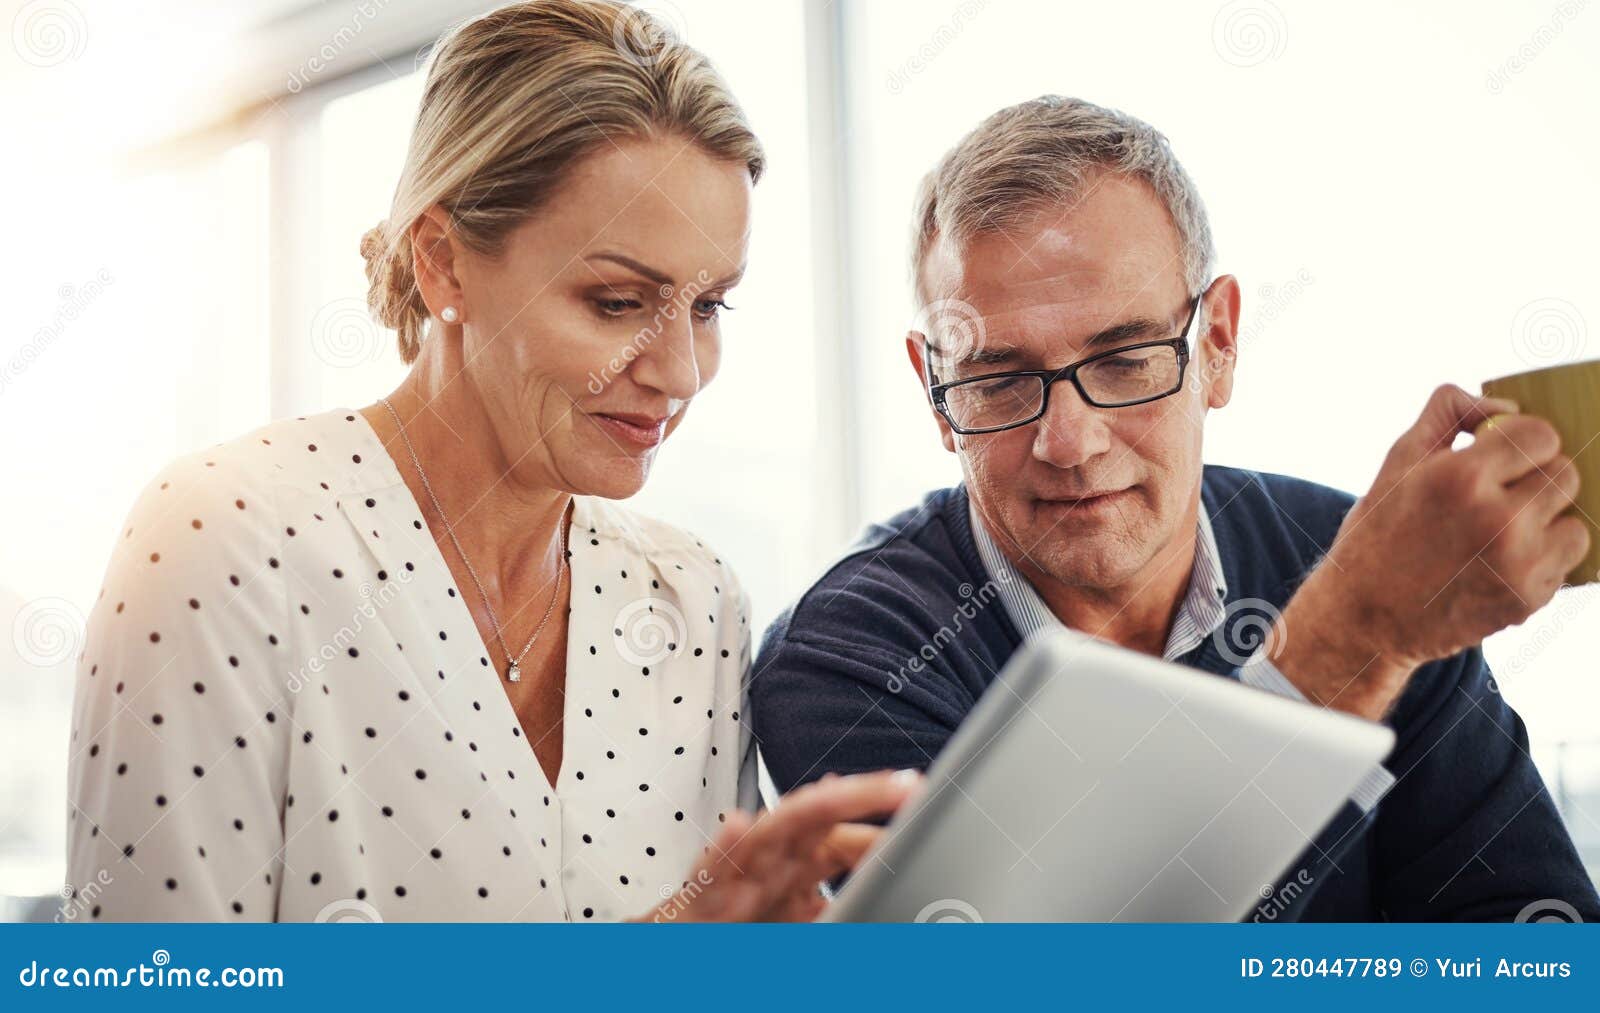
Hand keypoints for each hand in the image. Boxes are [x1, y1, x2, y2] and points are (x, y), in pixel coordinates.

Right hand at [639, 769, 920, 922]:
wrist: (683, 942)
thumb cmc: (738, 918)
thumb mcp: (796, 897)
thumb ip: (830, 860)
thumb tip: (866, 836)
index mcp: (796, 858)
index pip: (847, 830)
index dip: (885, 817)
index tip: (923, 799)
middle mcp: (772, 856)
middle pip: (820, 813)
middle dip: (861, 796)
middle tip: (908, 785)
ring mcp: (739, 872)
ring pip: (773, 830)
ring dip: (803, 809)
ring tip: (840, 789)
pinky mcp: (705, 893)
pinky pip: (714, 869)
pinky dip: (724, 846)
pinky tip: (738, 826)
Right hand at [1271, 384, 1588, 718]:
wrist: (1363, 616)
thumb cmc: (1379, 533)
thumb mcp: (1397, 461)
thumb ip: (1448, 413)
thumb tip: (1502, 406)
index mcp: (1461, 478)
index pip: (1541, 434)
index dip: (1522, 440)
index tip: (1499, 455)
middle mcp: (1497, 521)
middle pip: (1565, 473)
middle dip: (1535, 477)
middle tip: (1498, 494)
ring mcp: (1518, 564)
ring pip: (1574, 519)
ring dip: (1546, 520)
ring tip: (1501, 531)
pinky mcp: (1529, 598)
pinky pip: (1565, 561)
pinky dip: (1541, 557)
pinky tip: (1498, 562)